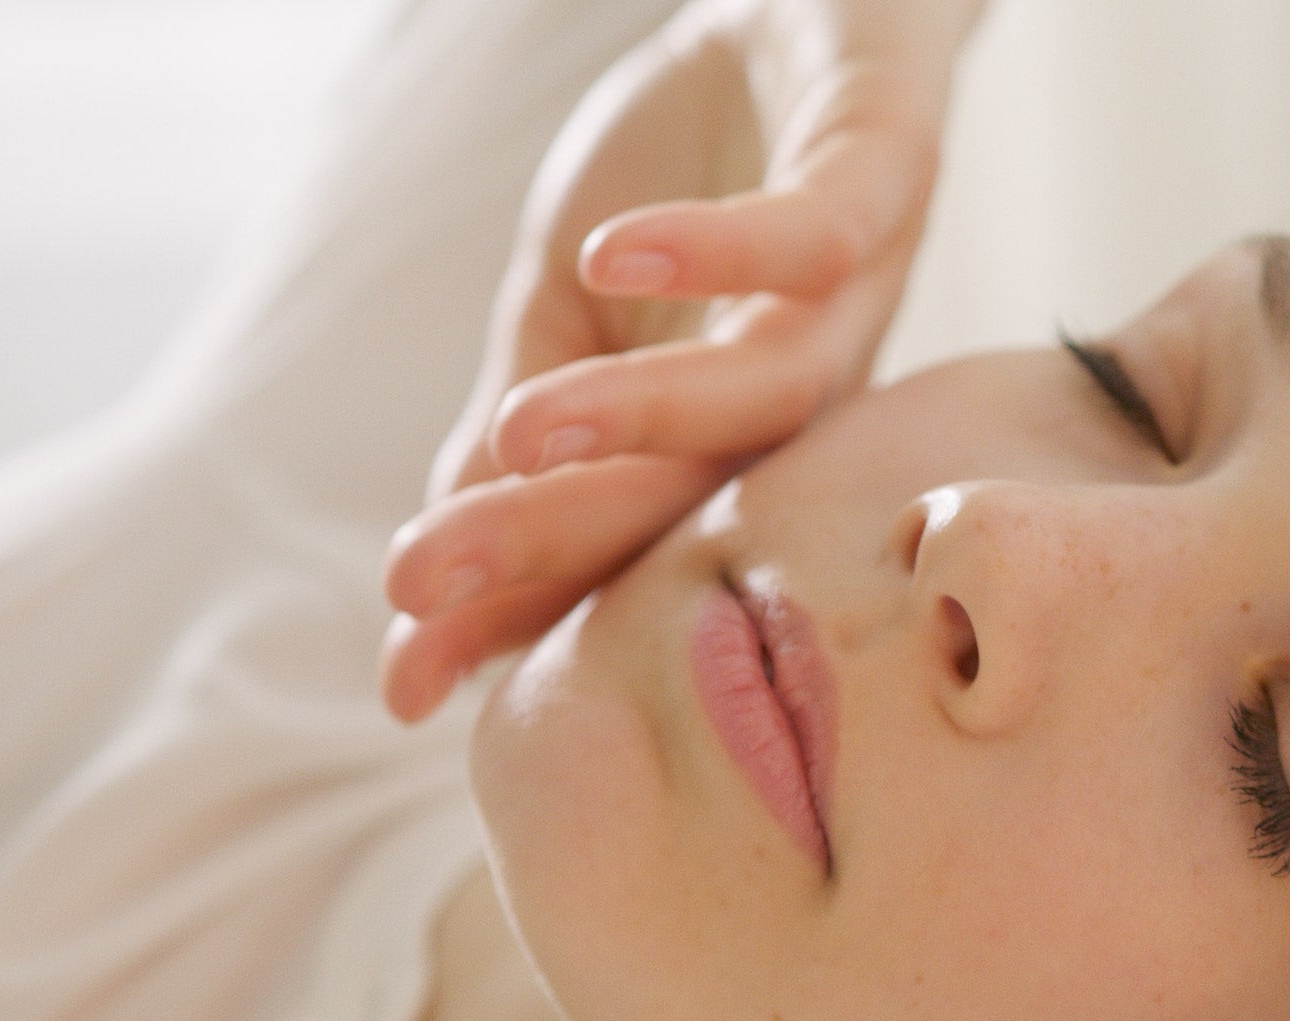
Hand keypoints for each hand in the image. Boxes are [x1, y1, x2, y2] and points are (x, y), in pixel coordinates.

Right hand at [379, 0, 983, 721]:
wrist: (799, 9)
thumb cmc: (684, 174)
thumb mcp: (563, 310)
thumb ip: (510, 435)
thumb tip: (420, 595)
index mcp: (730, 439)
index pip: (622, 541)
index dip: (519, 612)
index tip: (405, 684)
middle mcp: (806, 389)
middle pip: (694, 493)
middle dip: (557, 540)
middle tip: (422, 579)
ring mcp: (858, 290)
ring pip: (770, 392)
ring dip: (641, 415)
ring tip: (519, 430)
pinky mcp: (885, 172)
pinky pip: (818, 231)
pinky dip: (726, 250)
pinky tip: (617, 253)